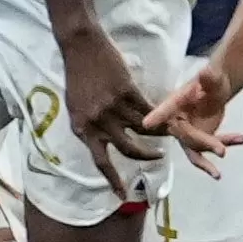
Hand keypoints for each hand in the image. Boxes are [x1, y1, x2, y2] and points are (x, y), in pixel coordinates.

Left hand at [53, 20, 152, 198]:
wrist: (79, 46)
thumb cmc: (76, 76)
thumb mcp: (75, 107)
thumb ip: (88, 126)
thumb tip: (101, 140)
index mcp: (82, 128)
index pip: (100, 161)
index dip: (113, 179)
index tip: (122, 195)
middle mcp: (98, 122)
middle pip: (127, 149)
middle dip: (144, 158)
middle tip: (156, 159)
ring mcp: (113, 106)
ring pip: (141, 131)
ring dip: (156, 138)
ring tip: (165, 137)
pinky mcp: (127, 91)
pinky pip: (147, 110)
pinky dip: (157, 116)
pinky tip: (166, 119)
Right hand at [139, 60, 239, 175]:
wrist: (216, 89)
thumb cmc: (210, 81)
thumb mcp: (213, 78)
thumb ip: (210, 77)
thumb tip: (206, 71)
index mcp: (176, 103)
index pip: (165, 109)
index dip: (156, 116)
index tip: (146, 124)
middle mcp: (178, 121)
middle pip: (186, 136)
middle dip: (203, 144)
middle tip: (222, 151)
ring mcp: (188, 133)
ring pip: (194, 151)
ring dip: (206, 163)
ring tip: (217, 174)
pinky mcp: (199, 141)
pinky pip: (210, 147)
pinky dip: (225, 144)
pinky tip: (241, 139)